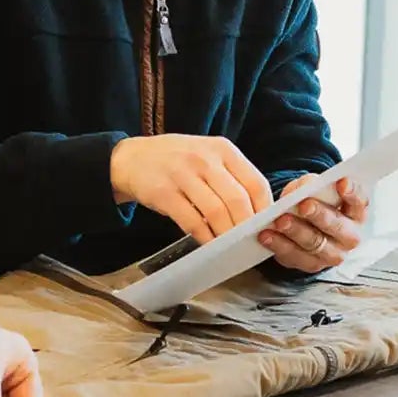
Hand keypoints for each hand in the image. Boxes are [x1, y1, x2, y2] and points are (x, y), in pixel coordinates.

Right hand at [110, 133, 272, 241]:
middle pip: (238, 200)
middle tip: (250, 242)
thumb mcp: (207, 155)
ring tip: (230, 247)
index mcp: (222, 149)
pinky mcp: (164, 193)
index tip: (266, 227)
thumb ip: (231, 176)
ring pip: (216, 212)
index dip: (264, 209)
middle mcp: (204, 159)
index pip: (255, 182)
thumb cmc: (176, 160)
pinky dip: (204, 237)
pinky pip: (192, 221)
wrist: (131, 158)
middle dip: (247, 227)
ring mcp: (183, 174)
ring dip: (226, 235)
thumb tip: (258, 212)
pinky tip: (208, 244)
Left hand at [258, 174, 368, 272]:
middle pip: (338, 227)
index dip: (352, 192)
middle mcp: (349, 237)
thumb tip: (305, 187)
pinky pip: (295, 256)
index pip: (359, 202)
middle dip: (320, 215)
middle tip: (305, 205)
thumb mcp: (313, 187)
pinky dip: (279, 245)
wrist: (305, 225)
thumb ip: (311, 184)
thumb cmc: (314, 202)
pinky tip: (267, 235)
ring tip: (281, 221)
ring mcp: (332, 254)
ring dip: (297, 232)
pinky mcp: (312, 265)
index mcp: (356, 213)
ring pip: (315, 244)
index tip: (341, 182)